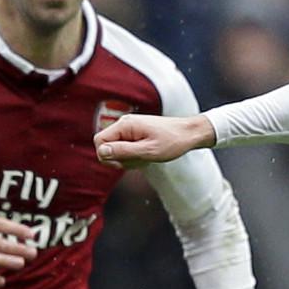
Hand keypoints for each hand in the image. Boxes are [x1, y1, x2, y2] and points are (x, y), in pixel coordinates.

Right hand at [95, 112, 216, 165]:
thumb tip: (101, 151)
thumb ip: (124, 151)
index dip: (106, 156)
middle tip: (138, 161)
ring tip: (146, 158)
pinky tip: (147, 156)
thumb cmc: (172, 141)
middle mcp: (124, 124)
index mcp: (125, 125)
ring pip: (117, 150)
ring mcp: (130, 129)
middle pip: (106, 146)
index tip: (122, 164)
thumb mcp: (148, 151)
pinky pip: (126, 149)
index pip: (99, 140)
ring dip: (128, 159)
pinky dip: (134, 157)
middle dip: (119, 159)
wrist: (189, 134)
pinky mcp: (135, 134)